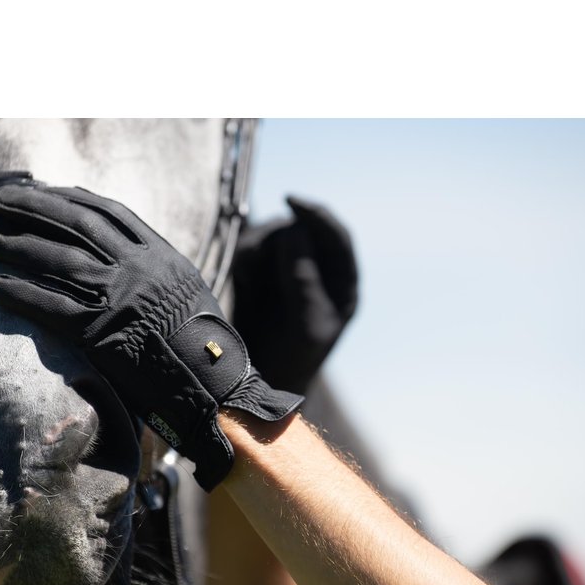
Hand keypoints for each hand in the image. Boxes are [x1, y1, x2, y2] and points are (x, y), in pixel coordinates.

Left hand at [0, 182, 301, 490]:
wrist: (213, 383)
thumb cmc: (204, 343)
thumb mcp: (189, 292)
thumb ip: (156, 270)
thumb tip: (126, 256)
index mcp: (163, 256)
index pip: (111, 212)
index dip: (73, 198)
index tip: (47, 191)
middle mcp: (141, 269)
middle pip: (78, 223)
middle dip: (35, 207)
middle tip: (0, 199)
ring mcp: (121, 299)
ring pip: (60, 260)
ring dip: (21, 246)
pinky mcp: (102, 333)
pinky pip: (52, 308)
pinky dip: (22, 295)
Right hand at [232, 196, 357, 393]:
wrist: (258, 383)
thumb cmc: (292, 361)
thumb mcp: (306, 326)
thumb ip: (305, 279)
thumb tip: (294, 230)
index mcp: (341, 281)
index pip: (336, 236)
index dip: (316, 215)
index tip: (292, 201)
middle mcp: (317, 269)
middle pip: (298, 229)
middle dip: (276, 244)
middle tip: (256, 271)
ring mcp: (286, 268)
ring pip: (269, 235)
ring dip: (256, 253)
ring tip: (249, 285)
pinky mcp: (258, 272)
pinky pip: (247, 247)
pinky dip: (242, 261)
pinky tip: (242, 285)